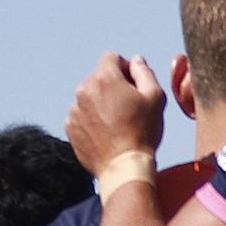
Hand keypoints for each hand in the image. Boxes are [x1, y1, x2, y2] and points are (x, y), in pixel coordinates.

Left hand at [66, 52, 166, 179]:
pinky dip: (92, 120)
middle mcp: (84, 89)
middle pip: (99, 77)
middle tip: (129, 108)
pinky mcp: (70, 127)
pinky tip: (107, 134)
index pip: (112, 57)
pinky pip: (82, 115)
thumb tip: (136, 61)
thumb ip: (144, 73)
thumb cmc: (142, 133)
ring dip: (101, 104)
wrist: (123, 167)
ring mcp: (74, 109)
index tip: (134, 86)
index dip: (126, 68)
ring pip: (90, 97)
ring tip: (118, 124)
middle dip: (113, 86)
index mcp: (105, 78)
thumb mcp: (155, 97)